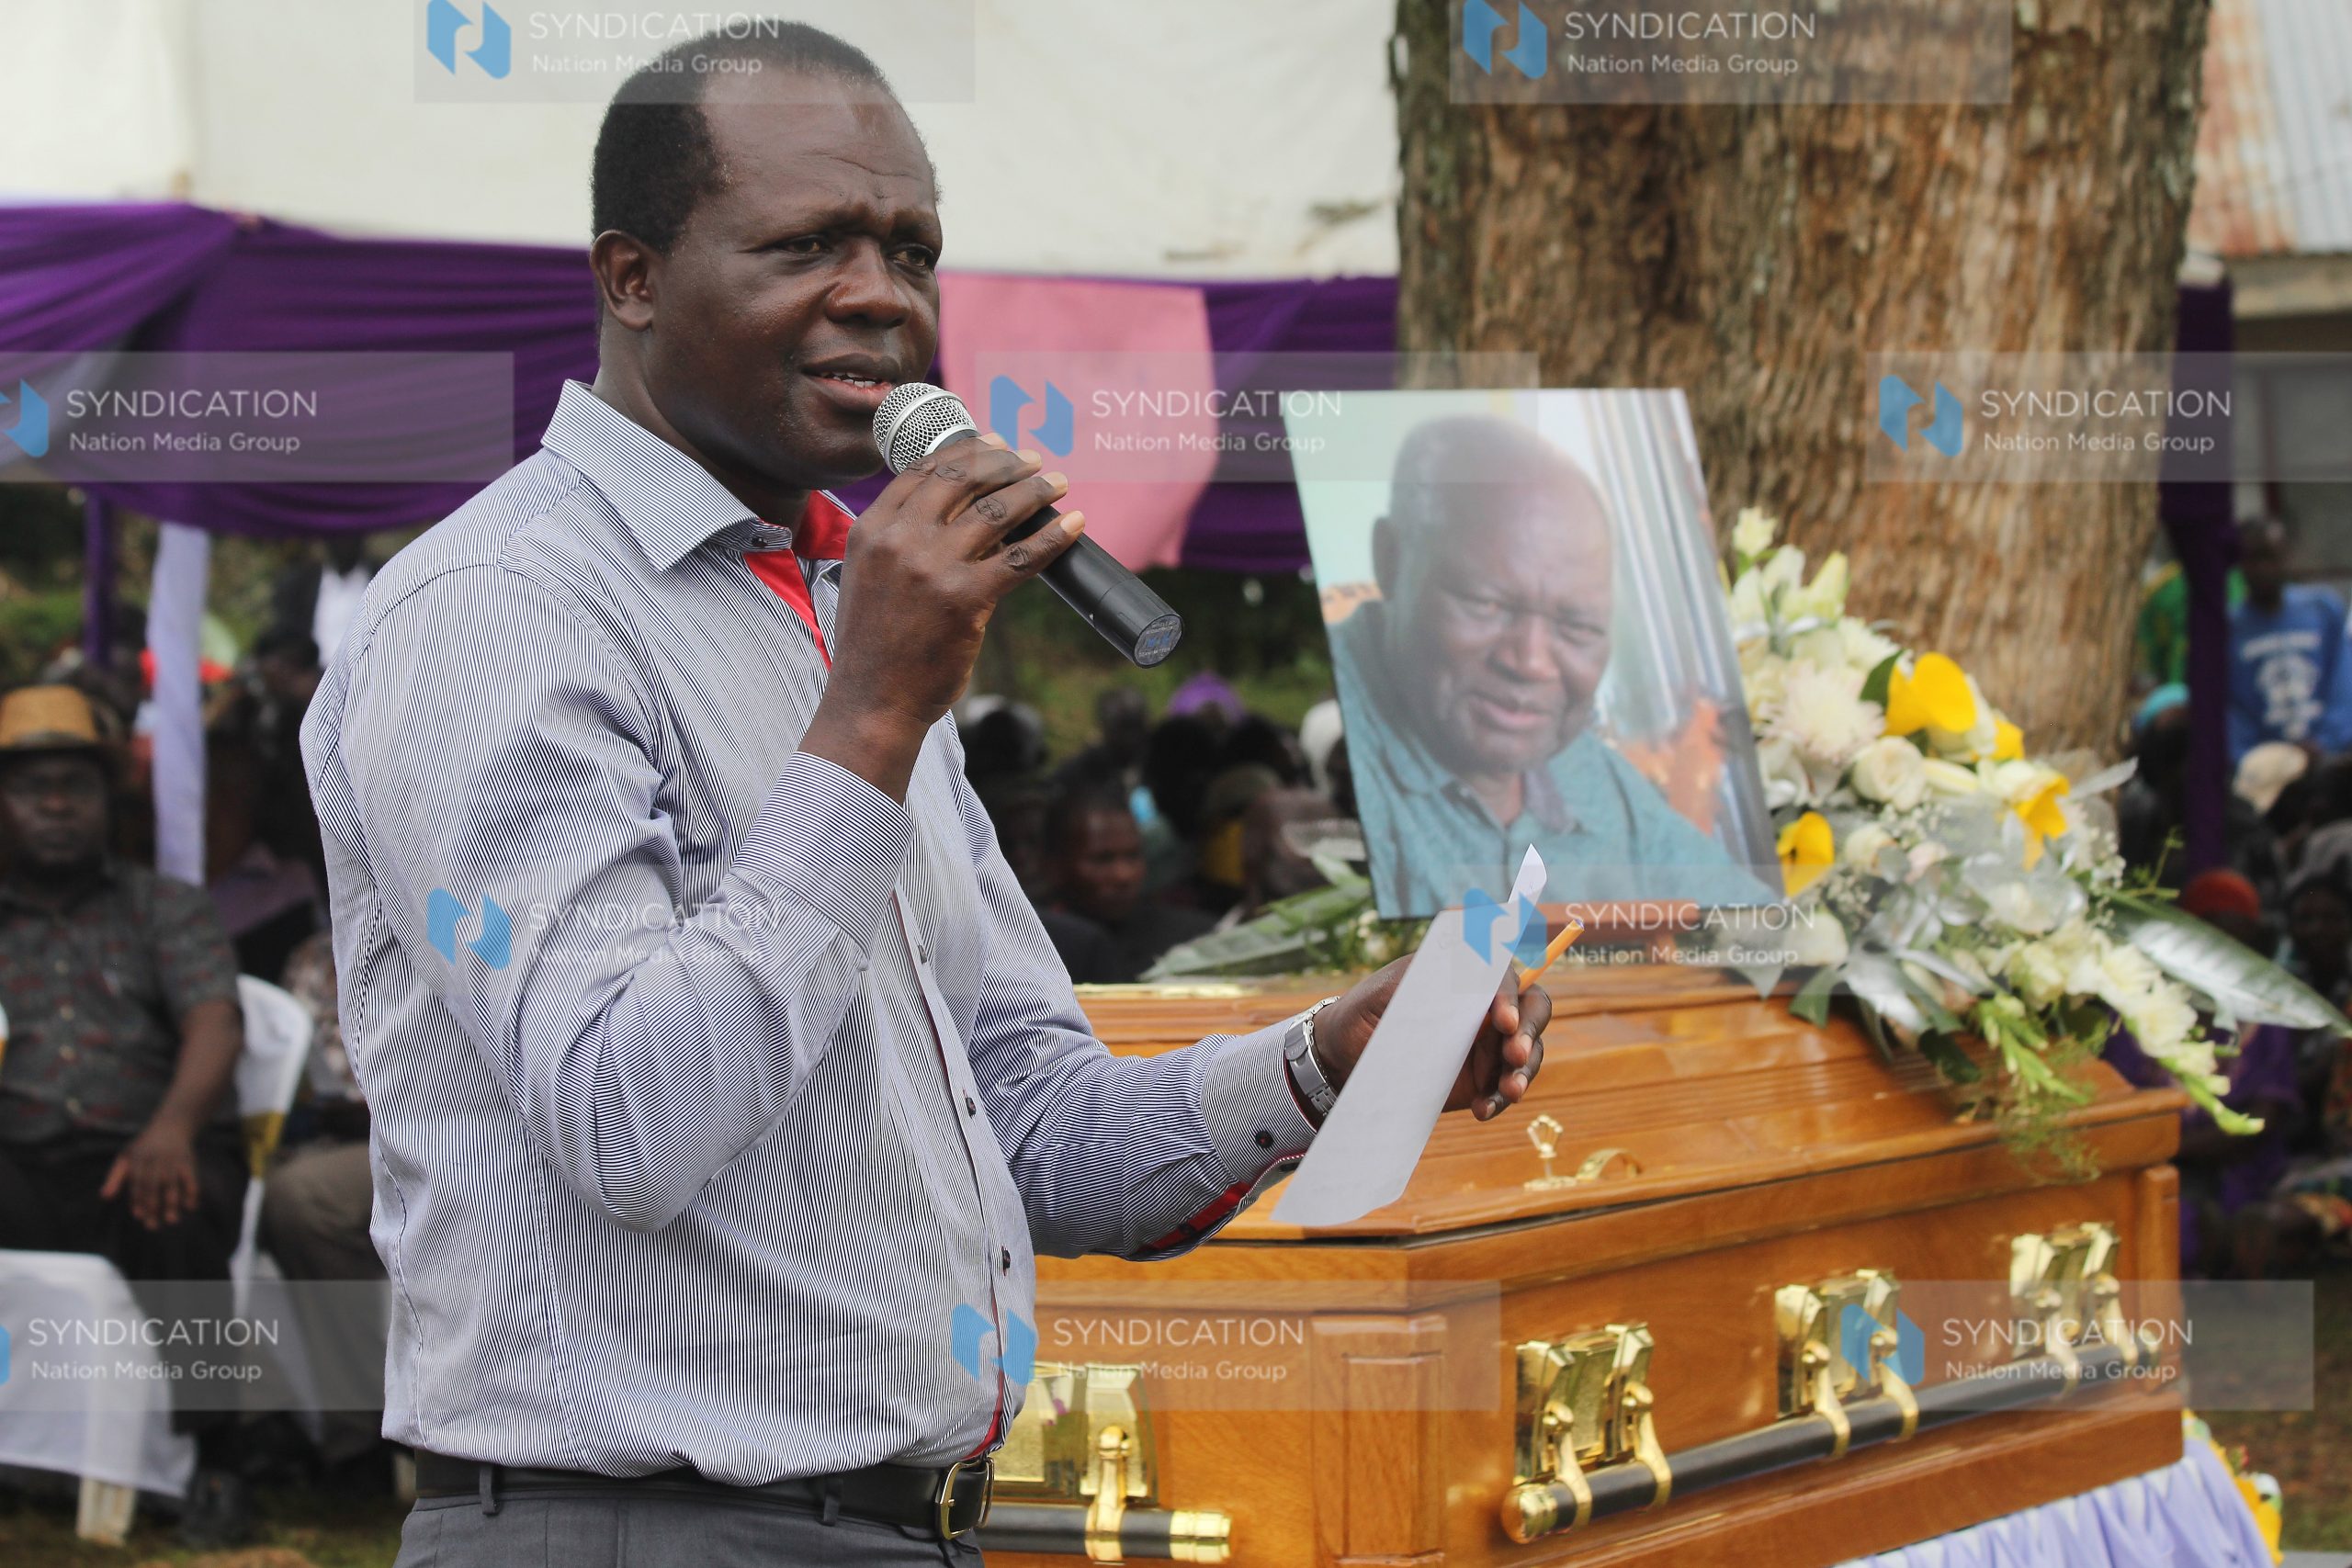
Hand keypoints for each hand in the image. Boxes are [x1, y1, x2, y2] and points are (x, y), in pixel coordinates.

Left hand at [100, 1119, 202, 1230]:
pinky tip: (190, 1207)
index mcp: (138, 1159)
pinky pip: (191, 1178)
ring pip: (172, 1184)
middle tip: (152, 1227)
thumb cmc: (144, 1147)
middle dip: (154, 1207)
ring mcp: (173, 1160)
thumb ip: (115, 1177)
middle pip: (154, 1186)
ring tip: (172, 1221)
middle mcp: (156, 1160)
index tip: (140, 1216)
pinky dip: (191, 1192)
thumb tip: (104, 1198)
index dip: (138, 1200)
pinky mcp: (188, 1161)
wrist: (171, 1125)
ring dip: (173, 1203)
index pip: (137, 1183)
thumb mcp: (126, 1157)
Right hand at [802, 434, 1083, 798]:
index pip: (924, 471)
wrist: (872, 700)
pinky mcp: (965, 599)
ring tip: (1057, 483)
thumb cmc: (876, 645)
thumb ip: (898, 540)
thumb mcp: (869, 576)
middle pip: (963, 480)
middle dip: (1006, 464)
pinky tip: (1073, 525)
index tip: (995, 444)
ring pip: (996, 512)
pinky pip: (1020, 558)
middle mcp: (898, 540)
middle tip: (1034, 461)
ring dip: (1035, 491)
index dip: (966, 451)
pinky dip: (1052, 537)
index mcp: (870, 529)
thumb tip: (956, 513)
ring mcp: (932, 568)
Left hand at [1312, 957, 1553, 1121]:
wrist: (1348, 1057)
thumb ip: (1422, 982)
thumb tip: (1461, 973)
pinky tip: (1482, 1110)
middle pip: (1533, 1009)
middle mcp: (1485, 1007)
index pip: (1502, 977)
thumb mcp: (1386, 992)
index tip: (1503, 1019)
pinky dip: (1500, 1099)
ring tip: (1508, 1092)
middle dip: (1528, 1031)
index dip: (1509, 996)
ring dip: (1522, 1071)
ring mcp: (1488, 1043)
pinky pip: (1505, 1087)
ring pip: (1527, 1051)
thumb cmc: (1367, 1012)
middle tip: (1514, 1055)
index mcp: (1465, 976)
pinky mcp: (1483, 1078)